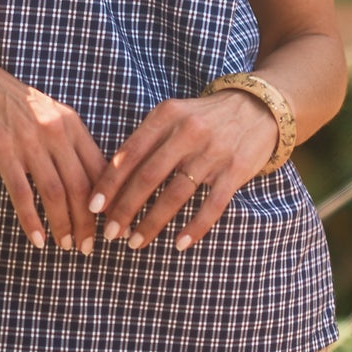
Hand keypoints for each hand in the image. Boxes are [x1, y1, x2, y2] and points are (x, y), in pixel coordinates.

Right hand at [0, 53, 106, 253]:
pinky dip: (31, 220)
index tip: (113, 225)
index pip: (100, 168)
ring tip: (66, 246)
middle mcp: (55, 131)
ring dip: (63, 225)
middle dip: (88, 223)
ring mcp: (28, 141)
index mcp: (72, 123)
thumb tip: (91, 185)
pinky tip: (38, 240)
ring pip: (55, 192)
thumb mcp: (49, 116)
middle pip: (81, 186)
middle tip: (89, 248)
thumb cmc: (13, 104)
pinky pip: (22, 193)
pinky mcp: (2, 151)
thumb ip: (70, 144)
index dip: (110, 201)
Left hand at [87, 91, 280, 253]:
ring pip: (176, 194)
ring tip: (135, 242)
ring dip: (152, 222)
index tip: (93, 207)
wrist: (258, 107)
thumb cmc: (204, 118)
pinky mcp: (236, 170)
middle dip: (125, 208)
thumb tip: (110, 178)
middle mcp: (188, 131)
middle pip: (148, 176)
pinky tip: (178, 245)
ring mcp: (213, 152)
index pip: (130, 153)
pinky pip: (212, 205)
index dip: (109, 182)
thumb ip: (146, 140)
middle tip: (110, 233)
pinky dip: (194, 227)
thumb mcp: (173, 116)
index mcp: (166, 115)